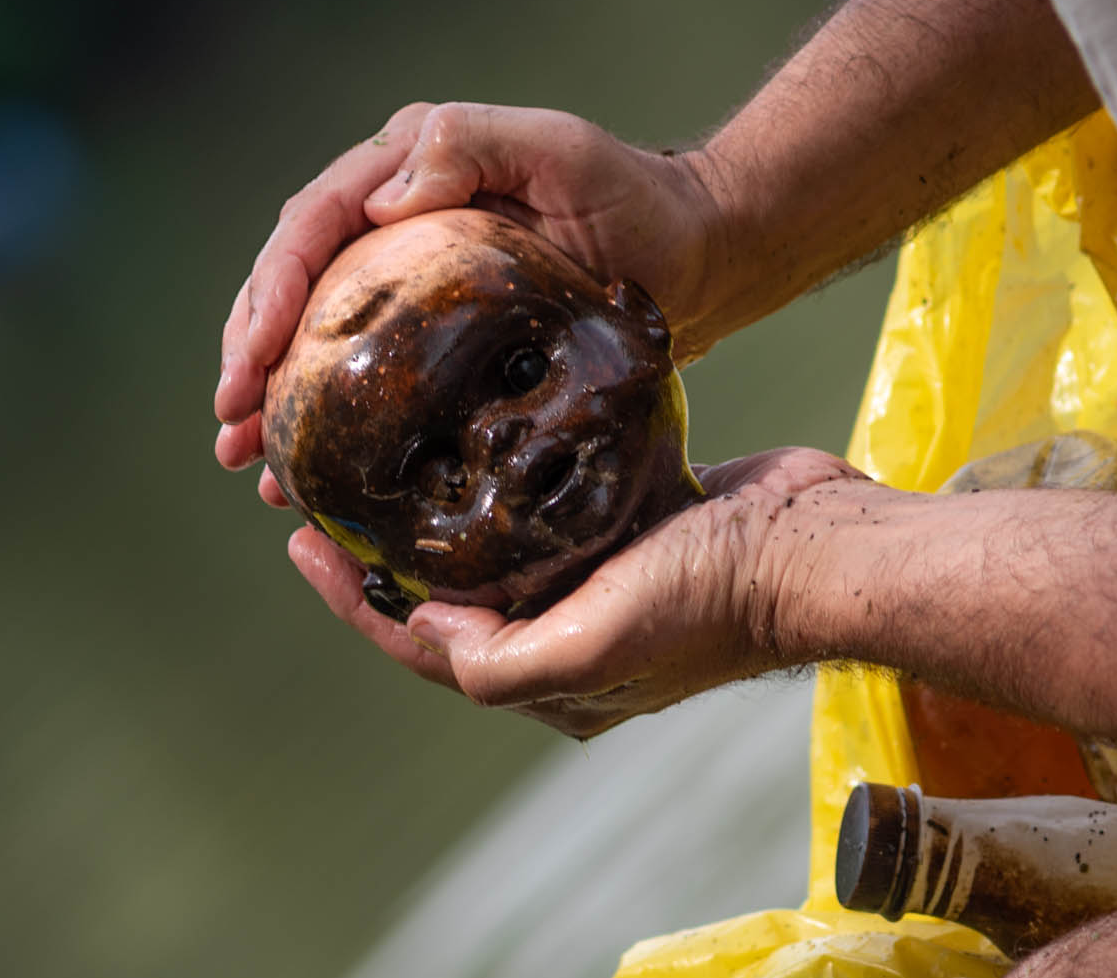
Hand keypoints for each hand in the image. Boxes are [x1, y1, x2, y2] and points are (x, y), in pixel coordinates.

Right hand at [214, 102, 724, 485]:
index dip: (270, 290)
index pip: (315, 225)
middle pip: (302, 287)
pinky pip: (376, 381)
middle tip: (229, 424)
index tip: (249, 357)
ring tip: (247, 462)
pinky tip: (311, 476)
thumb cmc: (638, 200)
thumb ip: (471, 144)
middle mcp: (400, 225)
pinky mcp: (446, 339)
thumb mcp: (560, 151)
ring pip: (326, 341)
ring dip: (280, 400)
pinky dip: (340, 424)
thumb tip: (382, 201)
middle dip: (253, 355)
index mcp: (412, 172)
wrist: (697, 258)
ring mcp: (420, 286)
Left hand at [287, 447, 866, 737]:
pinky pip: (546, 505)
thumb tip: (430, 627)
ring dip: (438, 515)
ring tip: (385, 464)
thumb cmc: (711, 598)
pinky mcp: (628, 524)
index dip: (358, 602)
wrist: (812, 546)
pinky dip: (501, 480)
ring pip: (495, 550)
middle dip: (386, 558)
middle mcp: (571, 634)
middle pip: (453, 599)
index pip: (429, 647)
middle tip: (327, 500)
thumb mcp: (595, 646)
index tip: (304, 543)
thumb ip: (500, 660)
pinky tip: (474, 437)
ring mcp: (602, 578)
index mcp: (555, 679)